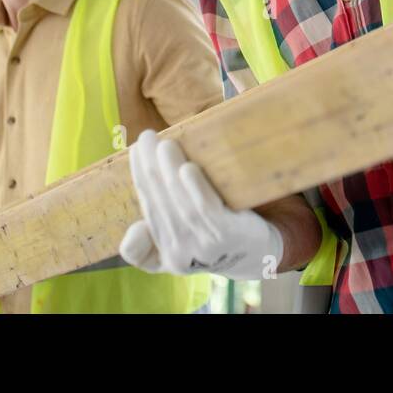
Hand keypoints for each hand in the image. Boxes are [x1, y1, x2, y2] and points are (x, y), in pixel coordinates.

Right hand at [120, 129, 282, 279]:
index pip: (148, 208)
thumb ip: (145, 247)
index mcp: (163, 253)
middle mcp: (181, 253)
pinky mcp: (230, 234)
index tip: (136, 150)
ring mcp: (206, 245)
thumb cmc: (210, 242)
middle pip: (160, 205)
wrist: (257, 255)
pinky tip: (188, 169)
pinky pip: (208, 211)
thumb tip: (135, 228)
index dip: (139, 179)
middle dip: (150, 168)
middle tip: (146, 137)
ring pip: (181, 204)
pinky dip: (196, 189)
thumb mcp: (175, 253)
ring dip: (169, 174)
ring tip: (164, 145)